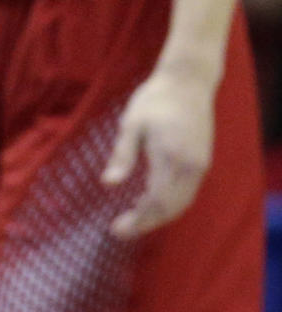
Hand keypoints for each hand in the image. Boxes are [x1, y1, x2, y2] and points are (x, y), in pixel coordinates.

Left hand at [101, 67, 214, 238]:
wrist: (188, 81)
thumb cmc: (155, 98)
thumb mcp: (132, 122)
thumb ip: (122, 155)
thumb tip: (108, 184)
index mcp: (169, 158)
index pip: (155, 203)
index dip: (138, 221)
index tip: (117, 230)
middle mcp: (190, 167)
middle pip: (170, 209)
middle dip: (147, 222)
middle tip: (122, 229)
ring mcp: (200, 166)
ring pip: (182, 204)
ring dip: (160, 215)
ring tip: (135, 218)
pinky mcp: (203, 161)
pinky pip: (188, 193)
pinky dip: (171, 204)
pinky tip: (153, 200)